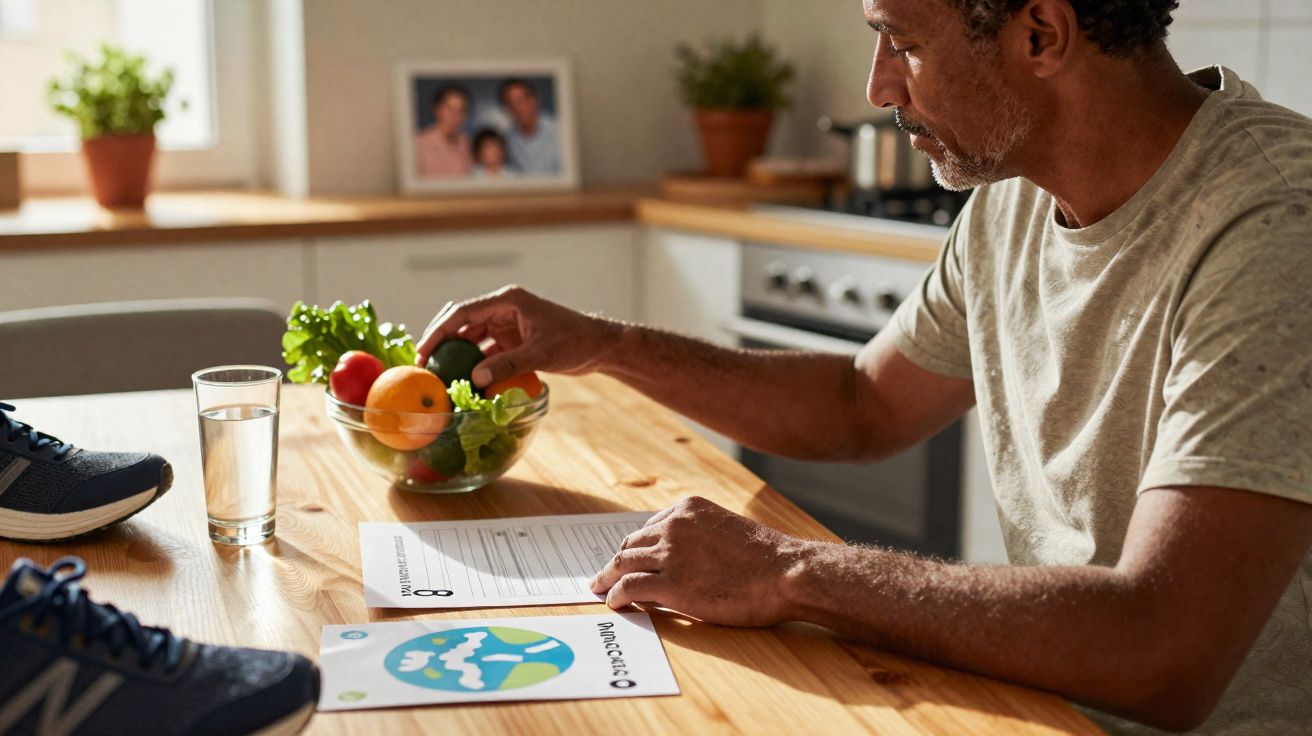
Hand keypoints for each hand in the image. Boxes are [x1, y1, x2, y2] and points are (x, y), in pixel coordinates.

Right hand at [415, 285, 622, 386]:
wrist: (600, 347)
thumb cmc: (575, 342)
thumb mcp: (541, 353)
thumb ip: (508, 364)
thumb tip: (476, 378)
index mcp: (508, 301)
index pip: (464, 312)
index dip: (440, 330)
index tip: (423, 351)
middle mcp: (505, 309)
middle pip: (463, 323)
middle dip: (442, 342)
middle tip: (423, 365)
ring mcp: (509, 325)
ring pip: (473, 338)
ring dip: (458, 355)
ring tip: (440, 376)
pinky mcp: (514, 340)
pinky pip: (487, 351)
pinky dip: (476, 364)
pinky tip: (465, 382)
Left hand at [590, 496, 808, 626]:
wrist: (785, 573)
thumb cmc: (767, 558)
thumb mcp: (728, 532)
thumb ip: (701, 538)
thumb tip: (683, 560)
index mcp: (688, 508)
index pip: (650, 526)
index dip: (637, 546)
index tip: (629, 559)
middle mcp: (673, 526)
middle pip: (631, 544)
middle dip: (617, 561)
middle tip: (605, 575)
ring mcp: (669, 554)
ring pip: (622, 564)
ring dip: (606, 578)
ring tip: (599, 589)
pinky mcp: (669, 584)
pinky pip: (628, 588)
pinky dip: (615, 595)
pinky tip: (614, 604)